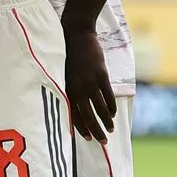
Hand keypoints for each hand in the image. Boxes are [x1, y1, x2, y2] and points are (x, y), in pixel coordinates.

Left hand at [63, 26, 115, 142]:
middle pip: (88, 116)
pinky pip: (108, 96)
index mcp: (67, 90)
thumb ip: (69, 90)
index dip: (82, 129)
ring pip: (101, 108)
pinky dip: (111, 107)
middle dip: (96, 130)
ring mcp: (91, 82)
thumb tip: (75, 108)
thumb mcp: (64, 75)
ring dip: (106, 121)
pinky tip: (113, 114)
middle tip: (103, 141)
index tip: (88, 138)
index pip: (74, 115)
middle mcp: (78, 89)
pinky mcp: (101, 75)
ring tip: (111, 129)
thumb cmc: (68, 56)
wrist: (76, 35)